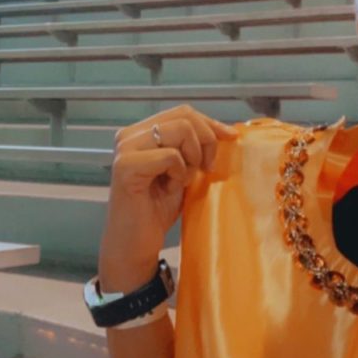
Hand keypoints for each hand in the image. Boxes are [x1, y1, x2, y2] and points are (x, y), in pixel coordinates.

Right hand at [98, 104, 238, 292]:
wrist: (136, 244)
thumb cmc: (156, 210)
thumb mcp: (183, 171)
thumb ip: (194, 149)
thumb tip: (226, 131)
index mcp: (141, 133)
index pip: (183, 112)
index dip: (211, 123)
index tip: (231, 138)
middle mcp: (129, 136)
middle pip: (184, 116)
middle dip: (206, 140)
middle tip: (205, 169)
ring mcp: (125, 149)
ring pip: (180, 130)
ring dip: (192, 157)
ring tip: (183, 179)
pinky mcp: (126, 166)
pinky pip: (170, 156)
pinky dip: (179, 172)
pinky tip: (170, 188)